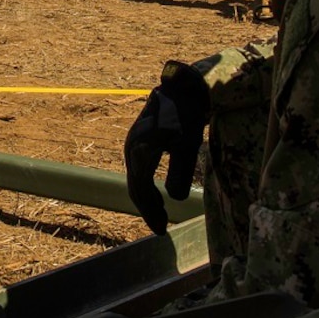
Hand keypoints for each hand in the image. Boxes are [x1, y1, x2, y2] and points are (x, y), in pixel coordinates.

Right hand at [124, 60, 209, 234]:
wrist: (183, 87)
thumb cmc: (186, 115)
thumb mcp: (187, 144)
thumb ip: (180, 172)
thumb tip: (176, 199)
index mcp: (139, 151)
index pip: (140, 189)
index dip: (150, 212)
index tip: (162, 230)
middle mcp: (131, 148)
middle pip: (136, 186)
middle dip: (148, 208)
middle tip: (162, 227)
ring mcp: (134, 144)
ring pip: (137, 179)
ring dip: (148, 198)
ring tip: (161, 215)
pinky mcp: (142, 140)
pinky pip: (141, 170)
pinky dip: (149, 185)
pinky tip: (160, 194)